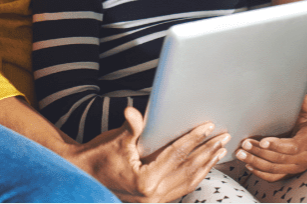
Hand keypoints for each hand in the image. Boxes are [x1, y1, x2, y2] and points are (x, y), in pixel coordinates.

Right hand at [71, 107, 229, 201]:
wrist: (82, 176)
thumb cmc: (99, 156)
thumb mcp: (115, 141)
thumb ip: (130, 128)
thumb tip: (132, 112)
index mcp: (144, 182)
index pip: (176, 156)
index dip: (193, 139)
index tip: (208, 125)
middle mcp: (152, 196)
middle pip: (188, 170)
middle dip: (207, 151)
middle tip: (224, 136)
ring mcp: (154, 201)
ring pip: (188, 182)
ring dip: (206, 164)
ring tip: (221, 149)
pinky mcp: (155, 201)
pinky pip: (182, 188)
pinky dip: (196, 175)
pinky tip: (206, 164)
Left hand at [234, 95, 306, 181]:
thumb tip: (305, 97)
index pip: (292, 147)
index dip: (277, 145)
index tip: (262, 141)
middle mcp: (303, 159)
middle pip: (279, 159)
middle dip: (260, 152)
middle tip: (244, 144)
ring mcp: (296, 168)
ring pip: (274, 169)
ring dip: (256, 162)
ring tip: (241, 154)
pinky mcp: (289, 174)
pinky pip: (273, 177)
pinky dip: (260, 173)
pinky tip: (248, 165)